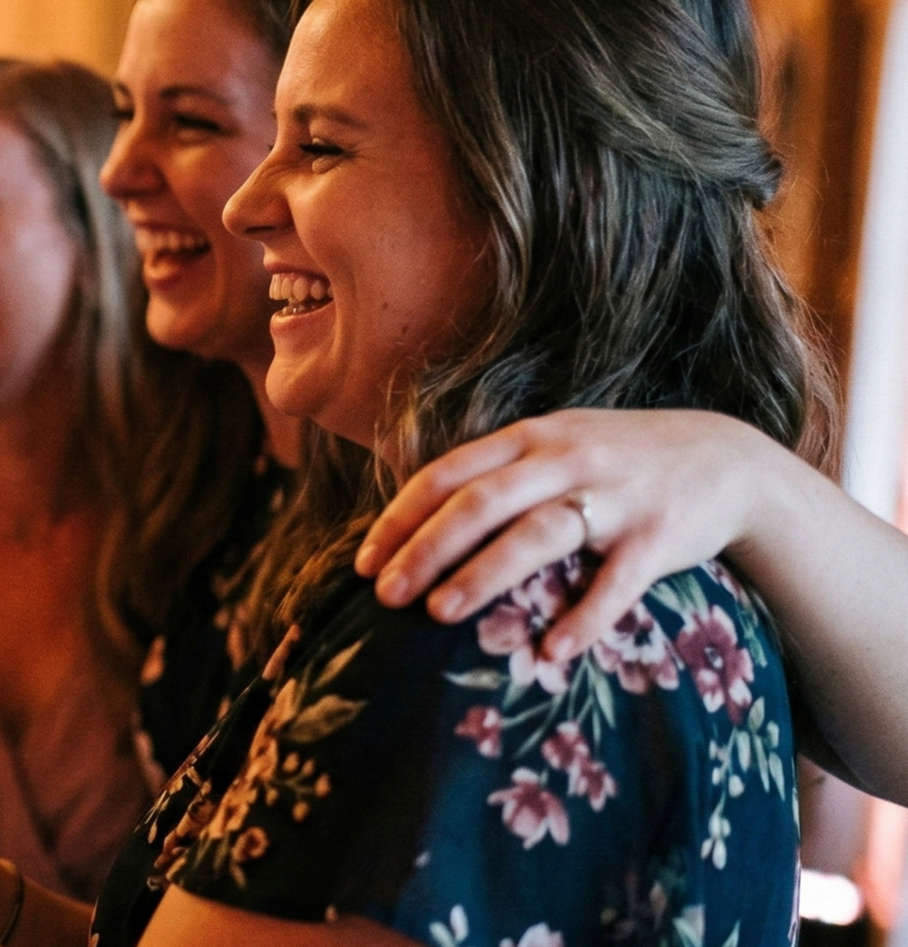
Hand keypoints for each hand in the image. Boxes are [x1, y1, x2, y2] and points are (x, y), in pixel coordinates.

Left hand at [355, 409, 783, 658]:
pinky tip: (551, 652)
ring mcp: (614, 496)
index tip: (364, 563)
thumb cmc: (618, 460)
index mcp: (530, 439)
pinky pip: (616, 581)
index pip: (448, 474)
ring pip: (537, 533)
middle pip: (481, 502)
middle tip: (386, 595)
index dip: (401, 518)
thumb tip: (418, 518)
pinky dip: (583, 616)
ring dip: (484, 574)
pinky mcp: (660, 537)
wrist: (727, 459)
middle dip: (426, 549)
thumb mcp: (554, 445)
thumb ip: (496, 472)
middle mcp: (566, 459)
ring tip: (439, 614)